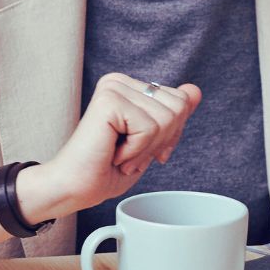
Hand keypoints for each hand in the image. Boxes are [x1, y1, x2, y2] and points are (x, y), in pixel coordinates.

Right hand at [16, 74, 202, 223]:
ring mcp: (113, 88)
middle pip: (179, 107)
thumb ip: (174, 114)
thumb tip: (195, 90)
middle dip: (161, 140)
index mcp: (130, 87)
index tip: (143, 150)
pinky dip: (137, 150)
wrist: (74, 188)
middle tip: (131, 154)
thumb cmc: (106, 170)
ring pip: (167, 118)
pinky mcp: (109, 101)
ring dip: (146, 149)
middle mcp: (120, 81)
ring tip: (121, 155)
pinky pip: (150, 127)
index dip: (171, 134)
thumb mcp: (152, 142)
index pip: (181, 101)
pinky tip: (114, 153)